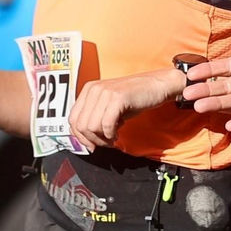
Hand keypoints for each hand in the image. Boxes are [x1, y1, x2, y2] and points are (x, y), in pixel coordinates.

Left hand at [68, 70, 182, 149]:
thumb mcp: (109, 105)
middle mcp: (94, 89)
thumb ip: (95, 117)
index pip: (72, 119)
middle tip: (105, 142)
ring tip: (112, 137)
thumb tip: (85, 140)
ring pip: (92, 127)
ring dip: (102, 138)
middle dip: (92, 140)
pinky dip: (111, 134)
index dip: (80, 137)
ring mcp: (105, 92)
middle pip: (81, 126)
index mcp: (89, 89)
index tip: (90, 144)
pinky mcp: (118, 98)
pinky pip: (106, 125)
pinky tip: (117, 134)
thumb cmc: (134, 97)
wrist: (157, 85)